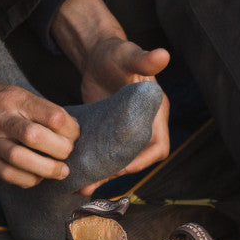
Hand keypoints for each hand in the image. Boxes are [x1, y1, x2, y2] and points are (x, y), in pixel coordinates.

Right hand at [0, 55, 79, 187]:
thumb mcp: (8, 93)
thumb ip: (35, 108)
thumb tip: (67, 127)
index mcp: (15, 99)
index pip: (54, 116)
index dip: (71, 130)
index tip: (72, 136)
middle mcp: (3, 119)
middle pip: (39, 137)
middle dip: (61, 150)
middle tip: (67, 155)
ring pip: (23, 159)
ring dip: (48, 169)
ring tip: (60, 171)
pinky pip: (9, 175)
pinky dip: (28, 179)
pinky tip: (36, 177)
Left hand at [52, 0, 171, 193]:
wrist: (96, 55)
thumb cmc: (116, 53)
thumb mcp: (128, 56)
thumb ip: (144, 60)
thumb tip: (163, 55)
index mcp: (155, 113)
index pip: (157, 146)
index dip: (142, 160)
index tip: (122, 167)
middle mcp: (144, 127)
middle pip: (137, 160)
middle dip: (117, 174)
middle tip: (94, 183)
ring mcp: (125, 134)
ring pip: (119, 162)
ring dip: (102, 176)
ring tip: (81, 187)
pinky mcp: (108, 136)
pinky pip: (105, 156)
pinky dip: (93, 166)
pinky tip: (76, 174)